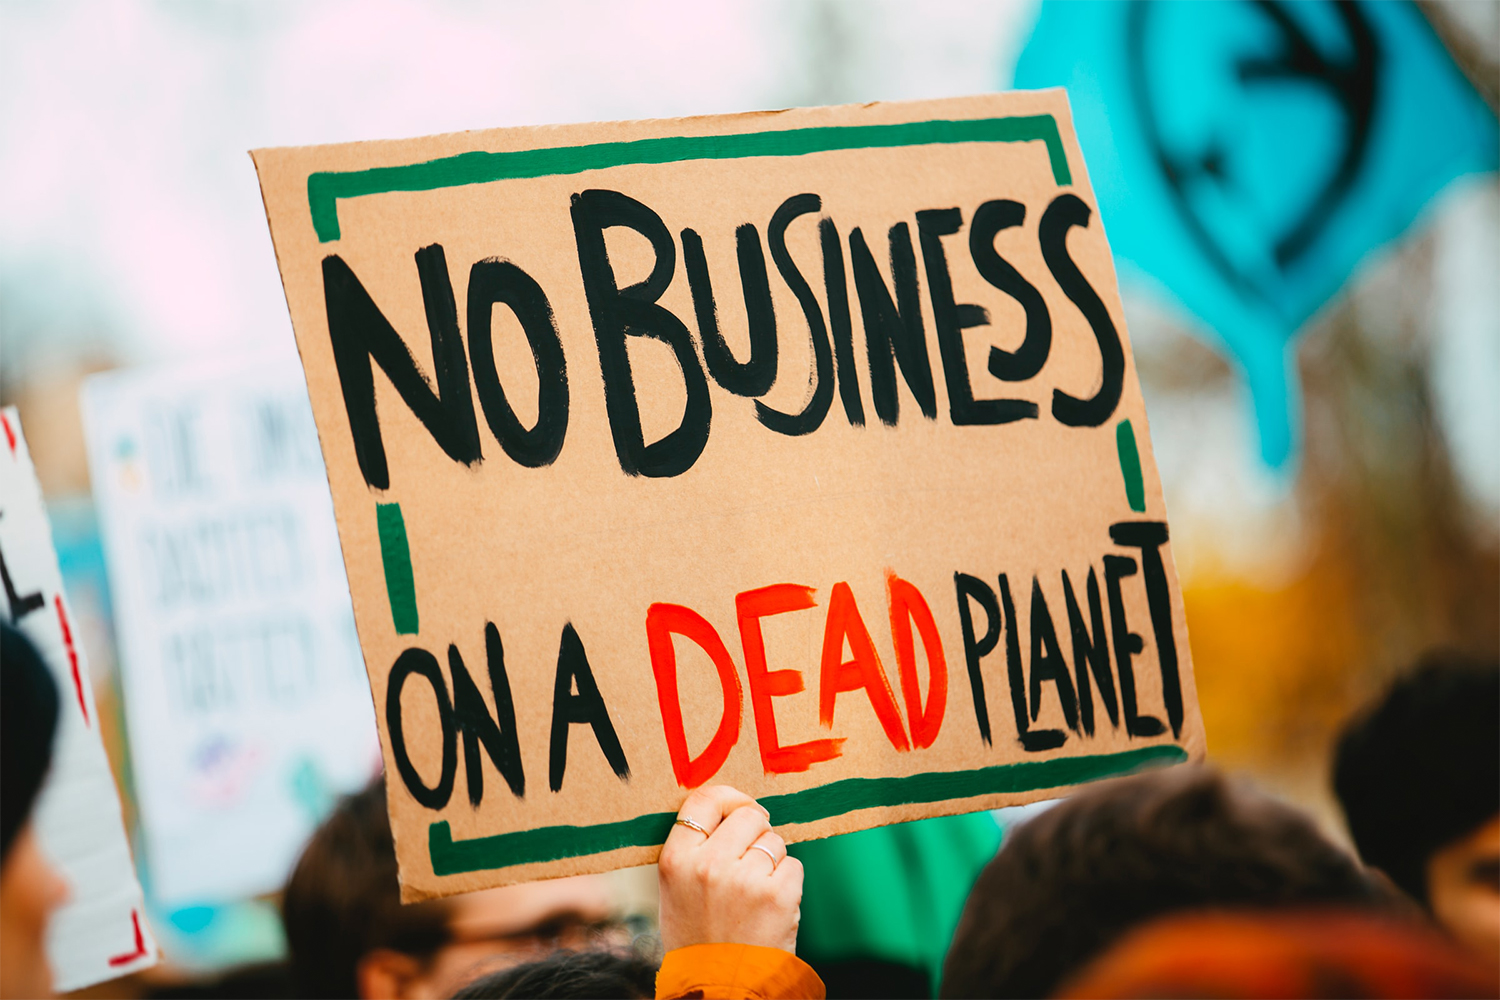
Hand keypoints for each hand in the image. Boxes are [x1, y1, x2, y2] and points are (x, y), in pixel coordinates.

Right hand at [657, 785, 802, 954]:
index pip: (704, 800)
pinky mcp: (777, 895)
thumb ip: (695, 849)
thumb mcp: (675, 891)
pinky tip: (770, 907)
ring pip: (774, 840)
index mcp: (676, 860)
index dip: (729, 798)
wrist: (718, 989)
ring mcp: (745, 879)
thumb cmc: (698, 939)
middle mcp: (708, 864)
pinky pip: (793, 865)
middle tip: (750, 861)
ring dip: (772, 860)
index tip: (741, 807)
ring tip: (754, 894)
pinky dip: (787, 882)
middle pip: (748, 815)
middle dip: (756, 832)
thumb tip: (729, 807)